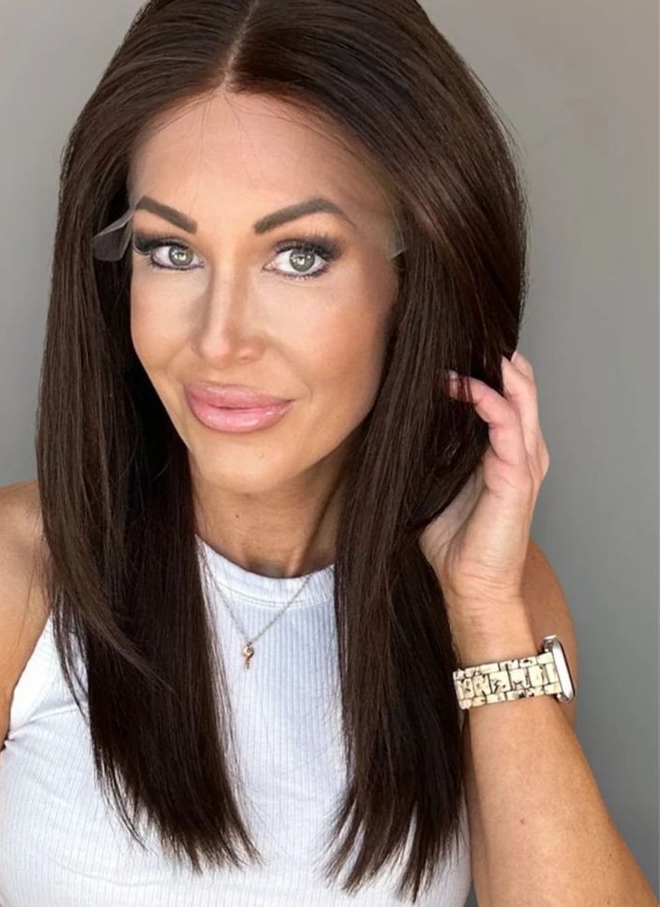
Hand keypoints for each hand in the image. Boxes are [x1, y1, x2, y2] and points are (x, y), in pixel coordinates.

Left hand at [419, 350, 549, 611]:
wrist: (471, 586)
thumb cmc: (456, 542)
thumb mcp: (438, 485)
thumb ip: (430, 456)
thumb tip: (393, 431)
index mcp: (507, 452)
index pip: (507, 395)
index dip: (487, 367)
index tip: (454, 343)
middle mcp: (523, 452)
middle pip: (522, 387)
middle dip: (496, 357)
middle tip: (464, 331)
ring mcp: (524, 463)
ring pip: (522, 398)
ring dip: (496, 370)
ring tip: (470, 343)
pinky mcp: (517, 477)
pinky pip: (508, 426)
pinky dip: (489, 400)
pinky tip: (465, 384)